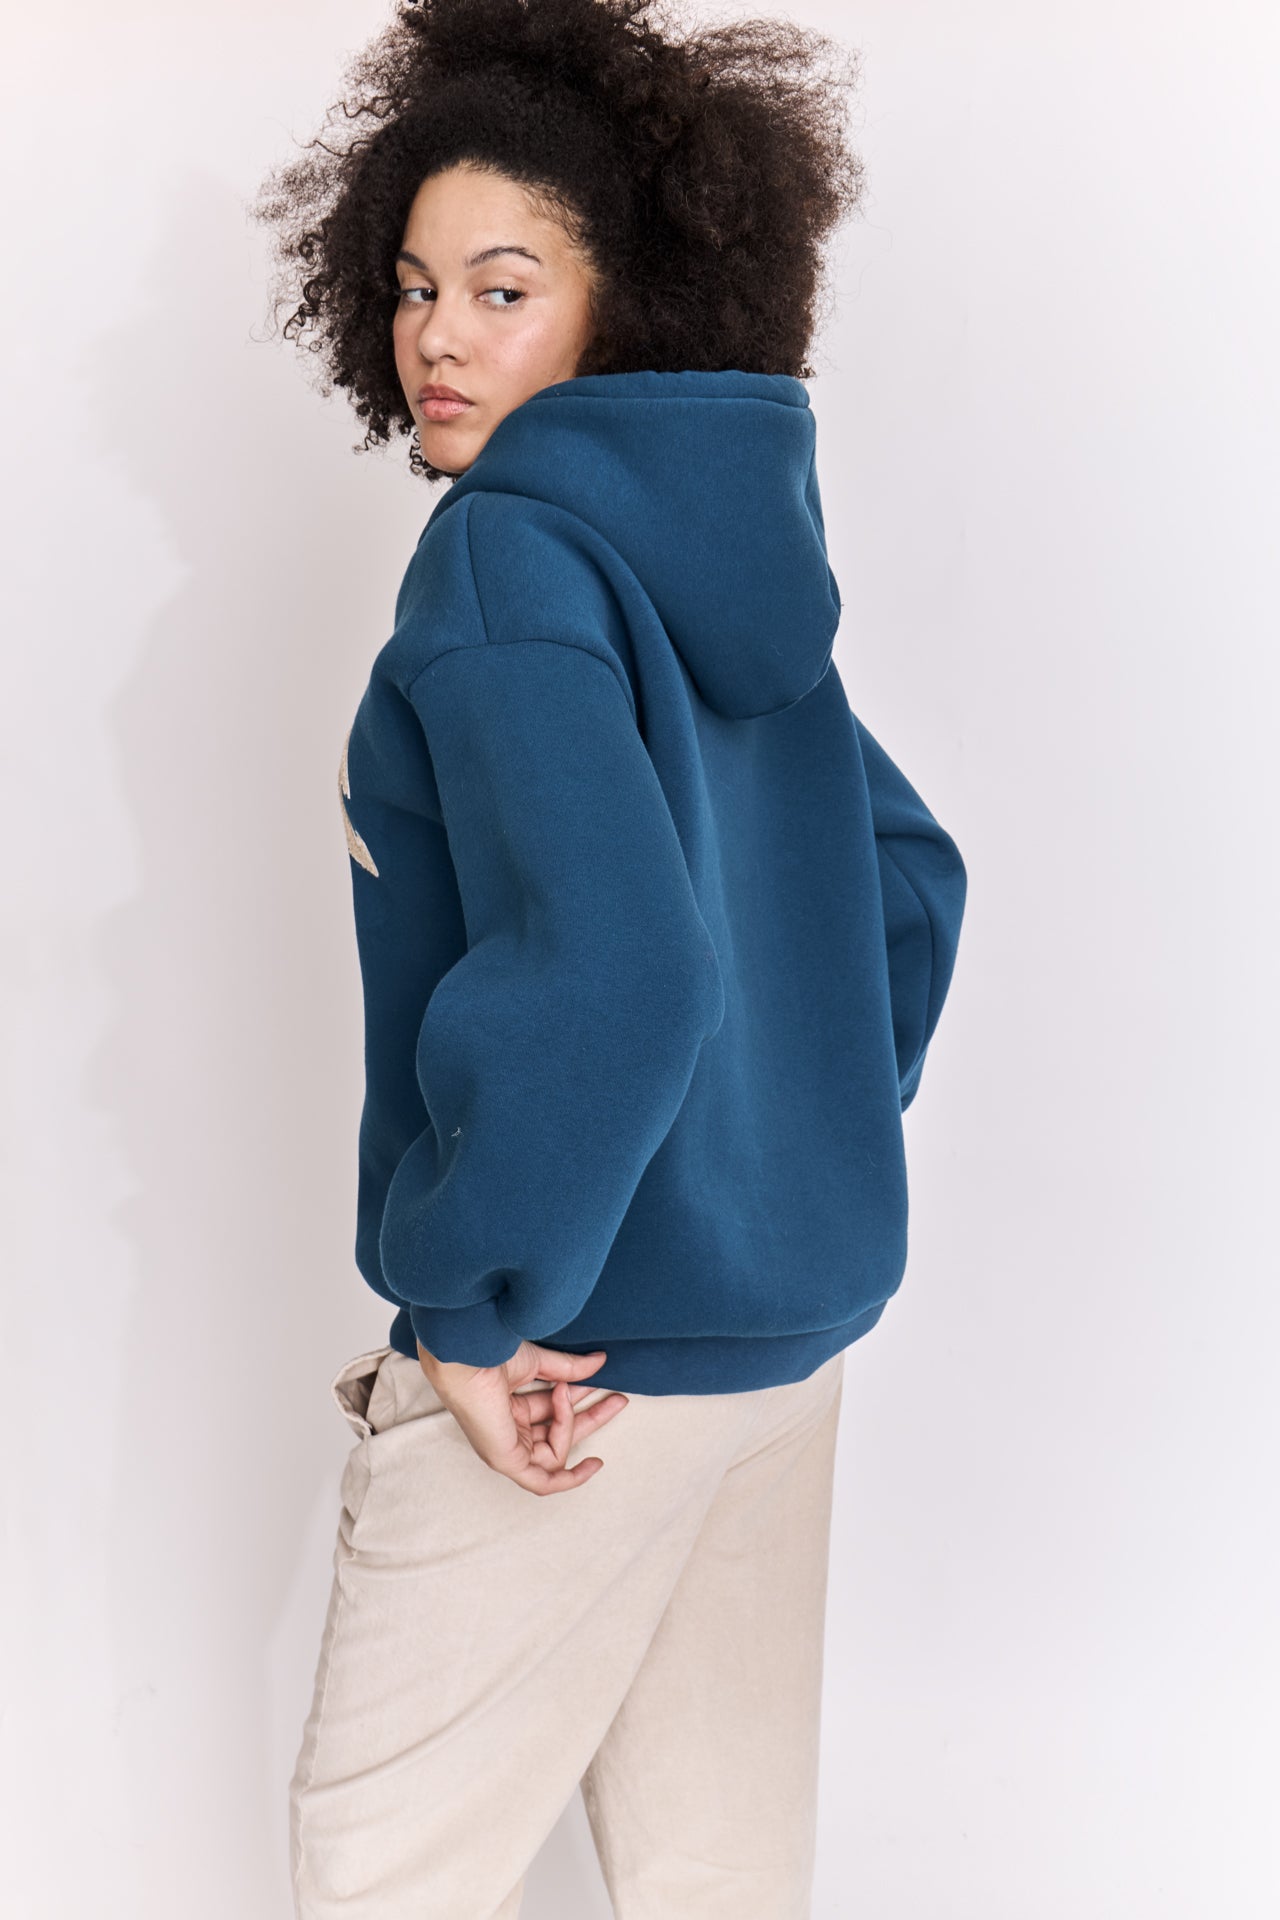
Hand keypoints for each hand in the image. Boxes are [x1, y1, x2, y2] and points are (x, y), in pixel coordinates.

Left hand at [416, 1337, 628, 1495]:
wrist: (469, 1358)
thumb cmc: (490, 1356)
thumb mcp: (539, 1363)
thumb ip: (569, 1370)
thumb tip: (600, 1362)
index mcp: (510, 1409)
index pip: (553, 1414)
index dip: (580, 1402)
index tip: (606, 1387)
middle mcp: (508, 1432)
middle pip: (559, 1435)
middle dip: (591, 1417)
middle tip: (619, 1400)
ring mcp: (506, 1449)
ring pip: (554, 1451)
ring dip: (568, 1422)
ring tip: (565, 1391)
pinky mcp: (505, 1460)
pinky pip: (542, 1481)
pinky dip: (568, 1478)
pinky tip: (592, 1465)